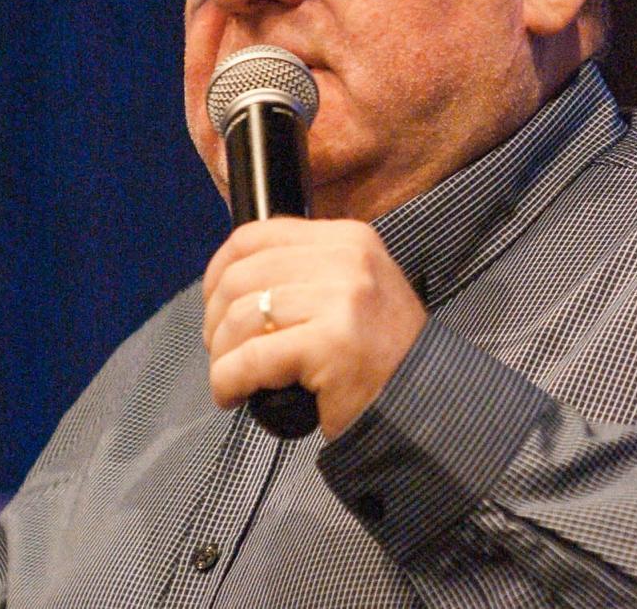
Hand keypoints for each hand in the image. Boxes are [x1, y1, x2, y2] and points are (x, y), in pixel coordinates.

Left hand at [201, 217, 427, 439]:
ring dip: (222, 354)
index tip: (213, 304)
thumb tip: (230, 278)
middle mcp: (346, 260)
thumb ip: (304, 271)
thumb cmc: (378, 352)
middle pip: (241, 277)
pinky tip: (232, 395)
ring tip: (231, 377)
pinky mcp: (331, 344)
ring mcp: (341, 300)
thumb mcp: (351, 287)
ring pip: (242, 318)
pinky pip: (252, 359)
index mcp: (347, 238)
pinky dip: (228, 380)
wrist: (423, 399)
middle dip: (216, 319)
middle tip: (222, 350)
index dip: (218, 270)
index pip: (255, 235)